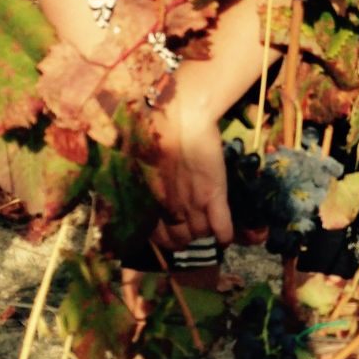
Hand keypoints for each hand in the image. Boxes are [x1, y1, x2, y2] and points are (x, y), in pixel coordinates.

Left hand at [148, 103, 232, 251]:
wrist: (180, 118)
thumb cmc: (152, 133)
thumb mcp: (138, 161)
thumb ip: (140, 181)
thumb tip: (134, 191)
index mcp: (149, 202)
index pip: (159, 237)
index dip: (166, 237)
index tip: (169, 229)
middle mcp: (170, 209)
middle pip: (181, 240)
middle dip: (184, 237)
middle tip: (188, 226)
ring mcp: (193, 204)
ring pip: (201, 234)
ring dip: (203, 233)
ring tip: (206, 222)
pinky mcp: (214, 195)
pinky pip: (221, 227)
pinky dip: (224, 236)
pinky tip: (223, 236)